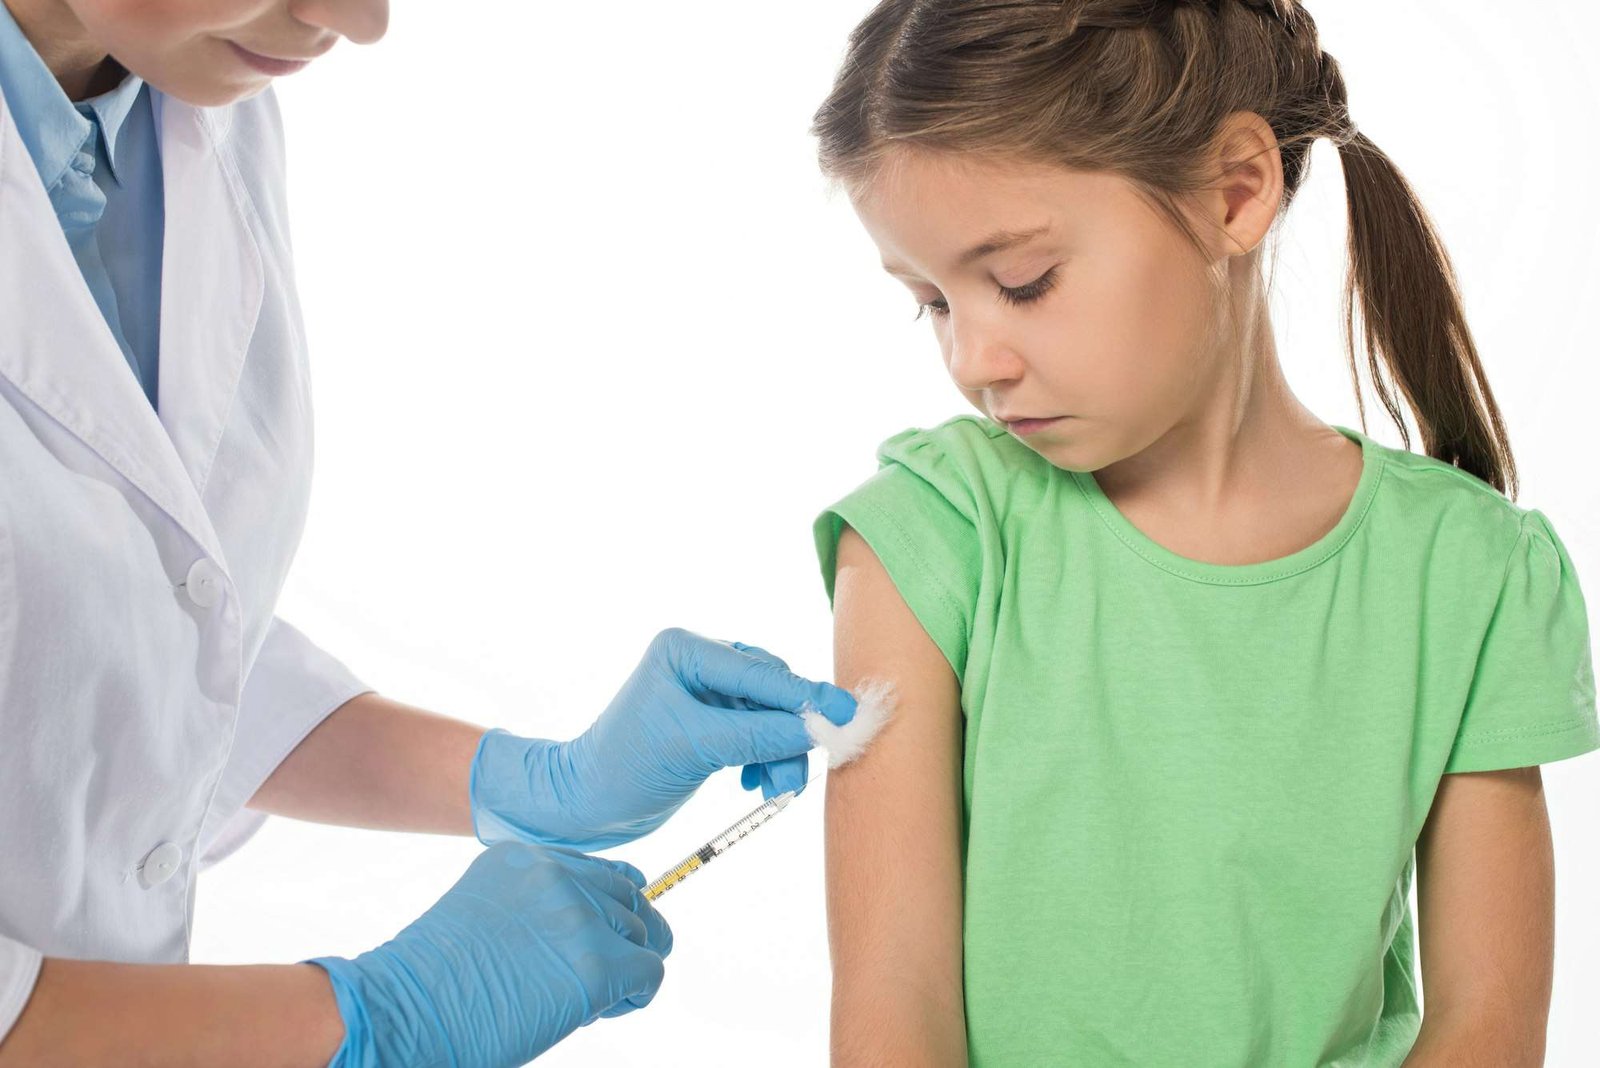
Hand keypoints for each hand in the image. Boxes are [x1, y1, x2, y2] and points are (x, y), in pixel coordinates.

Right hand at [308, 841, 670, 1067]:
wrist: (403, 1011)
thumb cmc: (431, 982)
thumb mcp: (483, 914)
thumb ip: (532, 905)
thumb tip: (590, 928)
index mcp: (524, 858)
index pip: (602, 871)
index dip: (613, 907)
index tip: (608, 933)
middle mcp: (557, 875)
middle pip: (630, 900)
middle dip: (626, 938)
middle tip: (605, 978)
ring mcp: (579, 917)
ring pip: (642, 935)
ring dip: (625, 970)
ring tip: (584, 1000)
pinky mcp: (597, 963)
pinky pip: (649, 972)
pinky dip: (635, 996)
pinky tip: (601, 1010)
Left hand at [469, 627, 856, 849]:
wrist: (585, 805)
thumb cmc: (624, 768)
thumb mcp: (693, 748)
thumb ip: (757, 736)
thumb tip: (817, 730)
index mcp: (685, 649)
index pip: (759, 671)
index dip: (805, 695)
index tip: (847, 712)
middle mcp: (699, 662)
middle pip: (772, 689)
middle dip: (790, 731)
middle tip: (805, 768)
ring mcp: (707, 692)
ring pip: (770, 715)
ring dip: (780, 752)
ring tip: (775, 788)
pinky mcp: (713, 722)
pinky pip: (758, 733)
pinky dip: (765, 759)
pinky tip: (754, 783)